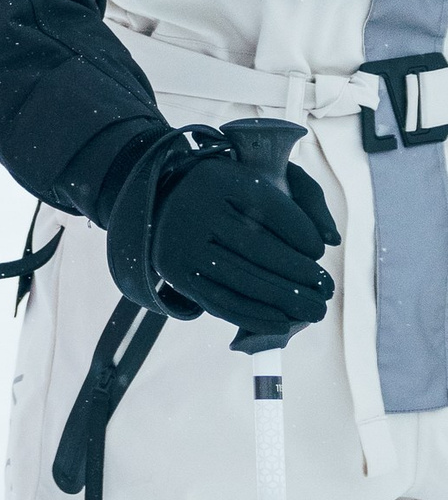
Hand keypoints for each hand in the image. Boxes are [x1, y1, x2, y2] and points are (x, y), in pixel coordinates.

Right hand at [151, 147, 338, 336]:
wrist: (167, 203)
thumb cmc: (232, 193)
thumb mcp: (266, 177)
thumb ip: (307, 197)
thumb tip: (331, 239)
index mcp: (221, 180)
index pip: (269, 207)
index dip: (300, 232)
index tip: (319, 252)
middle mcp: (197, 211)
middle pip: (257, 248)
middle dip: (300, 274)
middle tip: (327, 290)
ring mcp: (184, 246)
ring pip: (241, 279)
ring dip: (284, 300)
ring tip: (315, 311)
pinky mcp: (178, 274)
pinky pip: (219, 301)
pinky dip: (253, 316)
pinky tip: (282, 322)